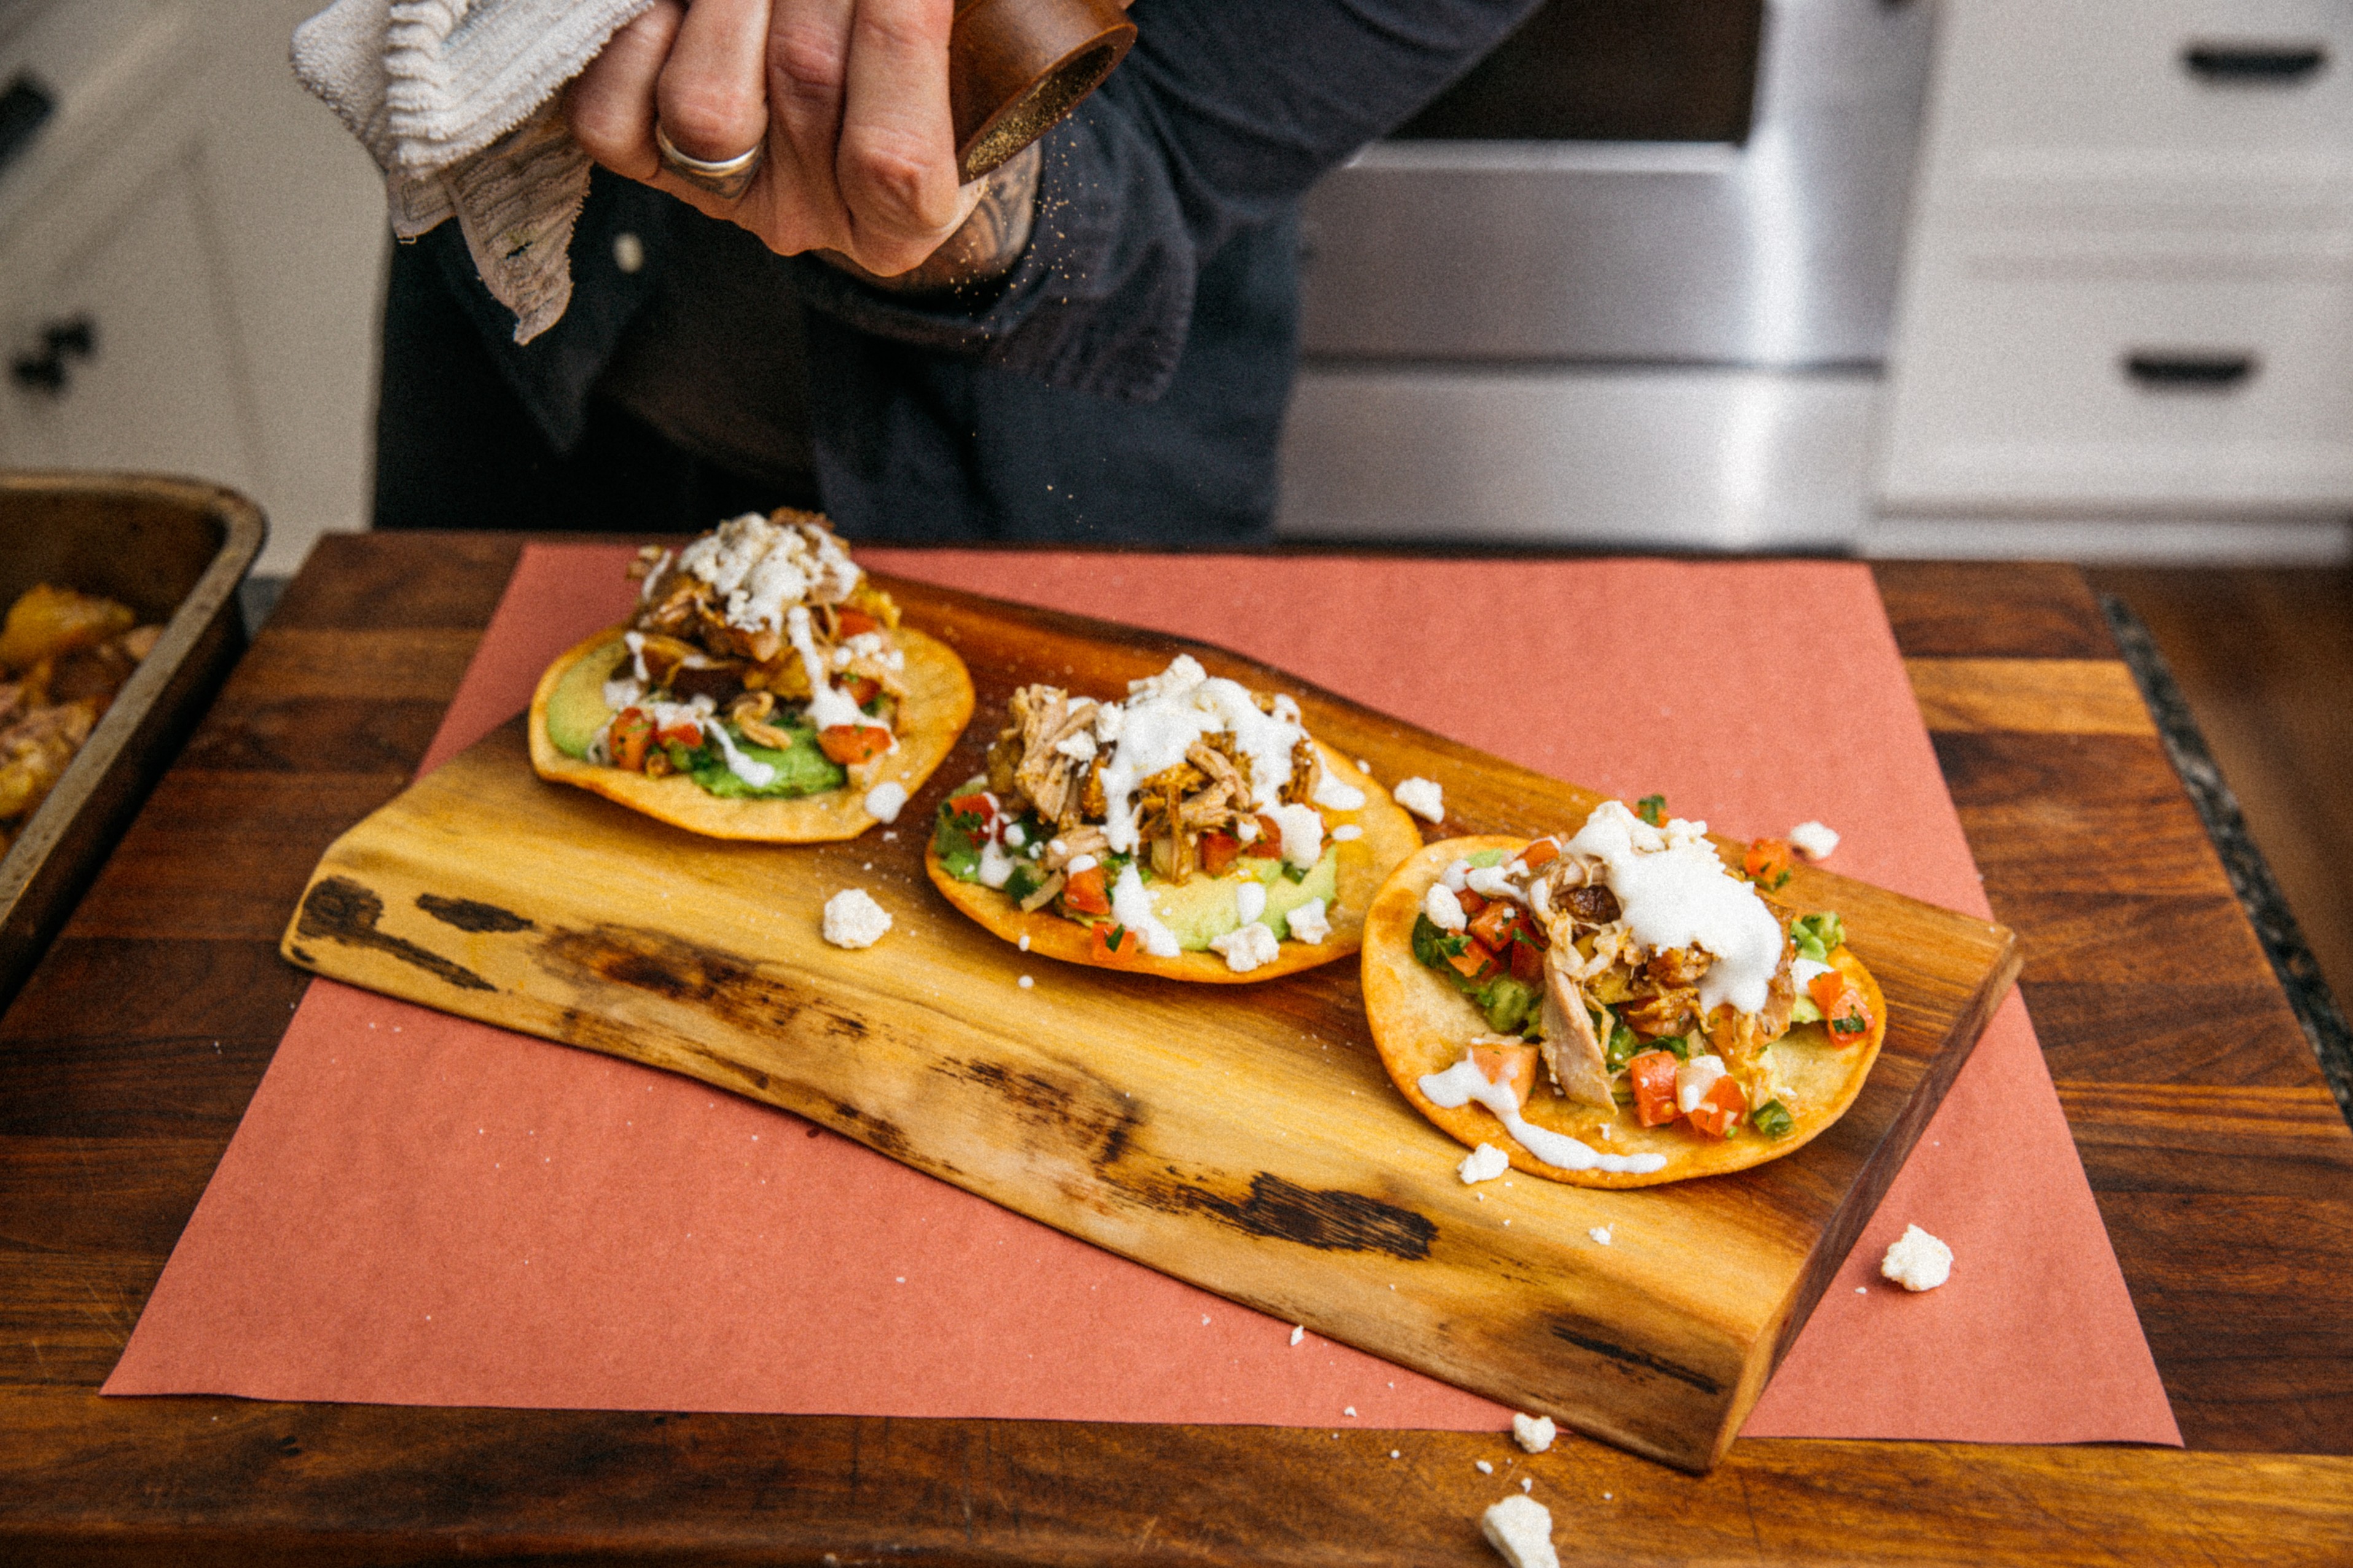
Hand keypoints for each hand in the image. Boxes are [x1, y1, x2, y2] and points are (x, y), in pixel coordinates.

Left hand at [568, 0, 986, 278]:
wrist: (846, 101)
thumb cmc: (914, 77)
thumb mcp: (960, 65)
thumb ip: (933, 28)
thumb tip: (905, 0)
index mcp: (903, 221)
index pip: (892, 157)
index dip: (899, 38)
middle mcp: (807, 219)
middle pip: (803, 88)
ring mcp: (718, 195)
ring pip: (705, 105)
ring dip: (735, 2)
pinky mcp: (643, 160)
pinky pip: (613, 111)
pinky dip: (639, 35)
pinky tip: (685, 5)